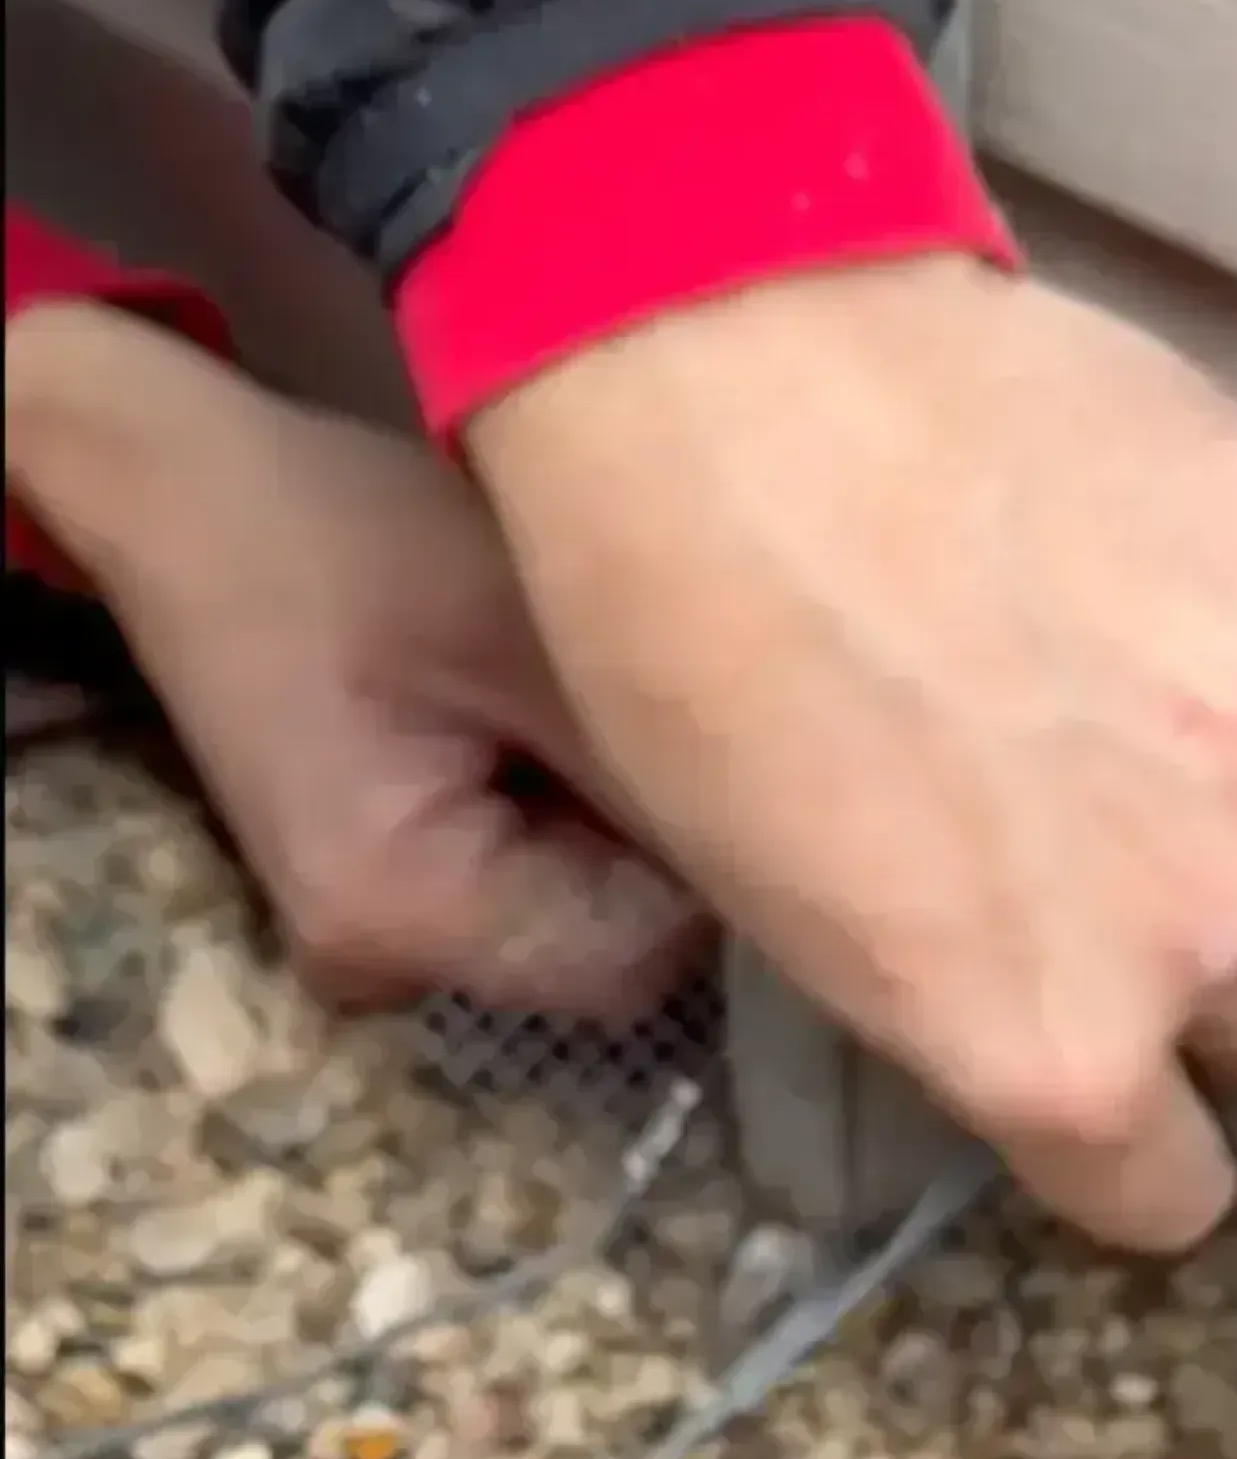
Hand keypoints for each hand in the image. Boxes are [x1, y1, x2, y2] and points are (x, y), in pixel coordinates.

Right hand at [5, 302, 704, 1015]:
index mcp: (405, 913)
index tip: (746, 740)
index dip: (717, 854)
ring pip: (595, 912)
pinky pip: (549, 879)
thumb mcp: (528, 623)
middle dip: (674, 834)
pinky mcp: (411, 888)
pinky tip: (572, 711)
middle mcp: (392, 963)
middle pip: (621, 947)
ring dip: (632, 815)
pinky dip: (585, 805)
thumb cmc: (356, 537)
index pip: (646, 953)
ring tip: (612, 690)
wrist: (191, 495)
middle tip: (680, 696)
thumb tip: (822, 835)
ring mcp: (396, 935)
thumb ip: (657, 750)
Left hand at [468, 256, 1236, 1249]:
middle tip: (1145, 874)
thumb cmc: (685, 647)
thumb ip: (985, 1002)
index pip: (1175, 1192)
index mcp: (1054, 1043)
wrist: (713, 359)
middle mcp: (1210, 926)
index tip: (1120, 1076)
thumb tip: (1073, 1006)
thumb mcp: (795, 909)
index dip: (1140, 1142)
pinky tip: (1188, 590)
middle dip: (1229, 977)